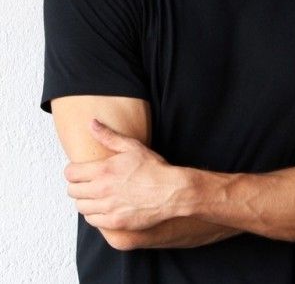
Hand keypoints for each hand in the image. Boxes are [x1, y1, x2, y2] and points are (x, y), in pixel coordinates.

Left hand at [65, 119, 190, 230]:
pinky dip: (94, 214)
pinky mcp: (114, 222)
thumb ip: (109, 136)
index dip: (72, 170)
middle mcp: (102, 190)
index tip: (79, 170)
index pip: (70, 173)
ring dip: (85, 200)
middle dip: (77, 185)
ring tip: (95, 195)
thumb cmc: (153, 169)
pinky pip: (92, 220)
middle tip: (87, 182)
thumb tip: (92, 124)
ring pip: (80, 207)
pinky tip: (104, 207)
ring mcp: (107, 208)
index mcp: (104, 170)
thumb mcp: (132, 147)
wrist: (171, 192)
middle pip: (72, 191)